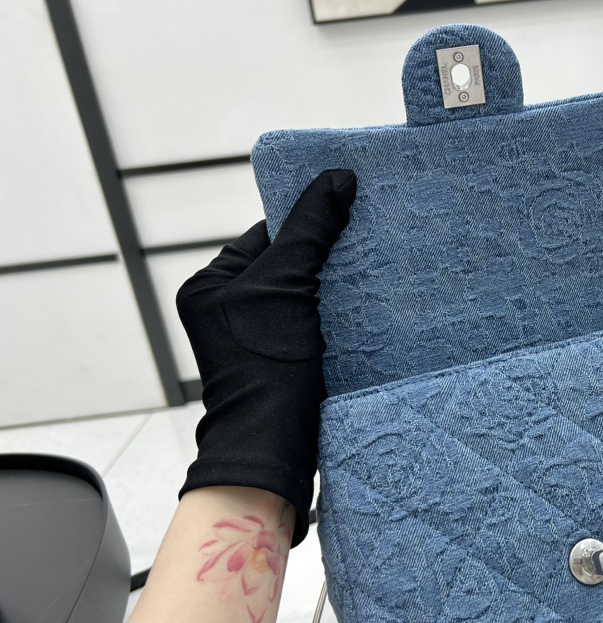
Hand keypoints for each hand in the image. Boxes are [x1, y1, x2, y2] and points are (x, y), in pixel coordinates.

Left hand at [176, 169, 356, 545]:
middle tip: (366, 244)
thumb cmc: (267, 362)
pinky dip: (337, 319)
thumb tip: (339, 177)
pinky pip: (312, 325)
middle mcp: (227, 310)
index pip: (267, 234)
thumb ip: (311, 229)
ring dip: (335, 289)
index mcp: (211, 284)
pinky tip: (365, 313)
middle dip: (325, 256)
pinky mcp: (283, 363)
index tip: (349, 211)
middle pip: (287, 264)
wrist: (275, 444)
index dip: (307, 222)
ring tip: (371, 277)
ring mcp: (255, 340)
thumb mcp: (286, 283)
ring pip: (303, 296)